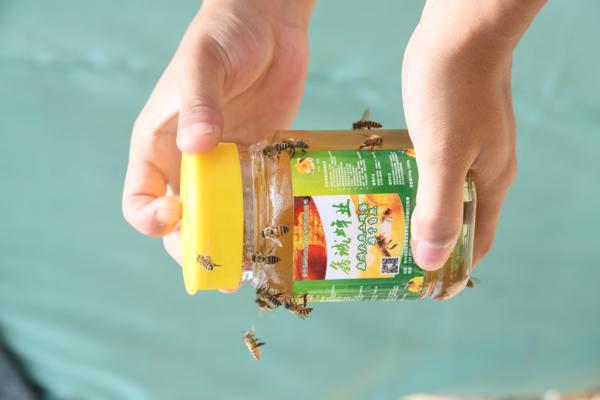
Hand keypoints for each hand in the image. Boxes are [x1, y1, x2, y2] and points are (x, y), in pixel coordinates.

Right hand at [122, 0, 314, 262]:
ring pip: (222, 218)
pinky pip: (255, 199)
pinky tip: (279, 235)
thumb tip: (196, 146)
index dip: (152, 220)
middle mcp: (189, 162)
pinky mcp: (257, 160)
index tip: (177, 220)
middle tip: (224, 273)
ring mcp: (226, 164)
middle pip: (184, 222)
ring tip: (255, 268)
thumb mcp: (205, 64)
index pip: (140, 199)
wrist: (268, 23)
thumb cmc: (223, 35)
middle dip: (199, 249)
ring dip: (235, 245)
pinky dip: (262, 220)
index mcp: (159, 144)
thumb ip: (199, 103)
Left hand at [402, 0, 544, 269]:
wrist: (460, 29)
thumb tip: (432, 261)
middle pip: (457, 218)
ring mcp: (468, 145)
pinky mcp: (450, 126)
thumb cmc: (453, 88)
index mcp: (490, 181)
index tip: (424, 288)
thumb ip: (440, 206)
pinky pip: (430, 163)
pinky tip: (384, 178)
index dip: (453, 267)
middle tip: (388, 253)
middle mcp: (483, 167)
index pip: (476, 241)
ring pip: (441, 190)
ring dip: (415, 208)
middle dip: (427, 241)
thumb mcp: (444, 152)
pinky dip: (410, 178)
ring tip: (379, 220)